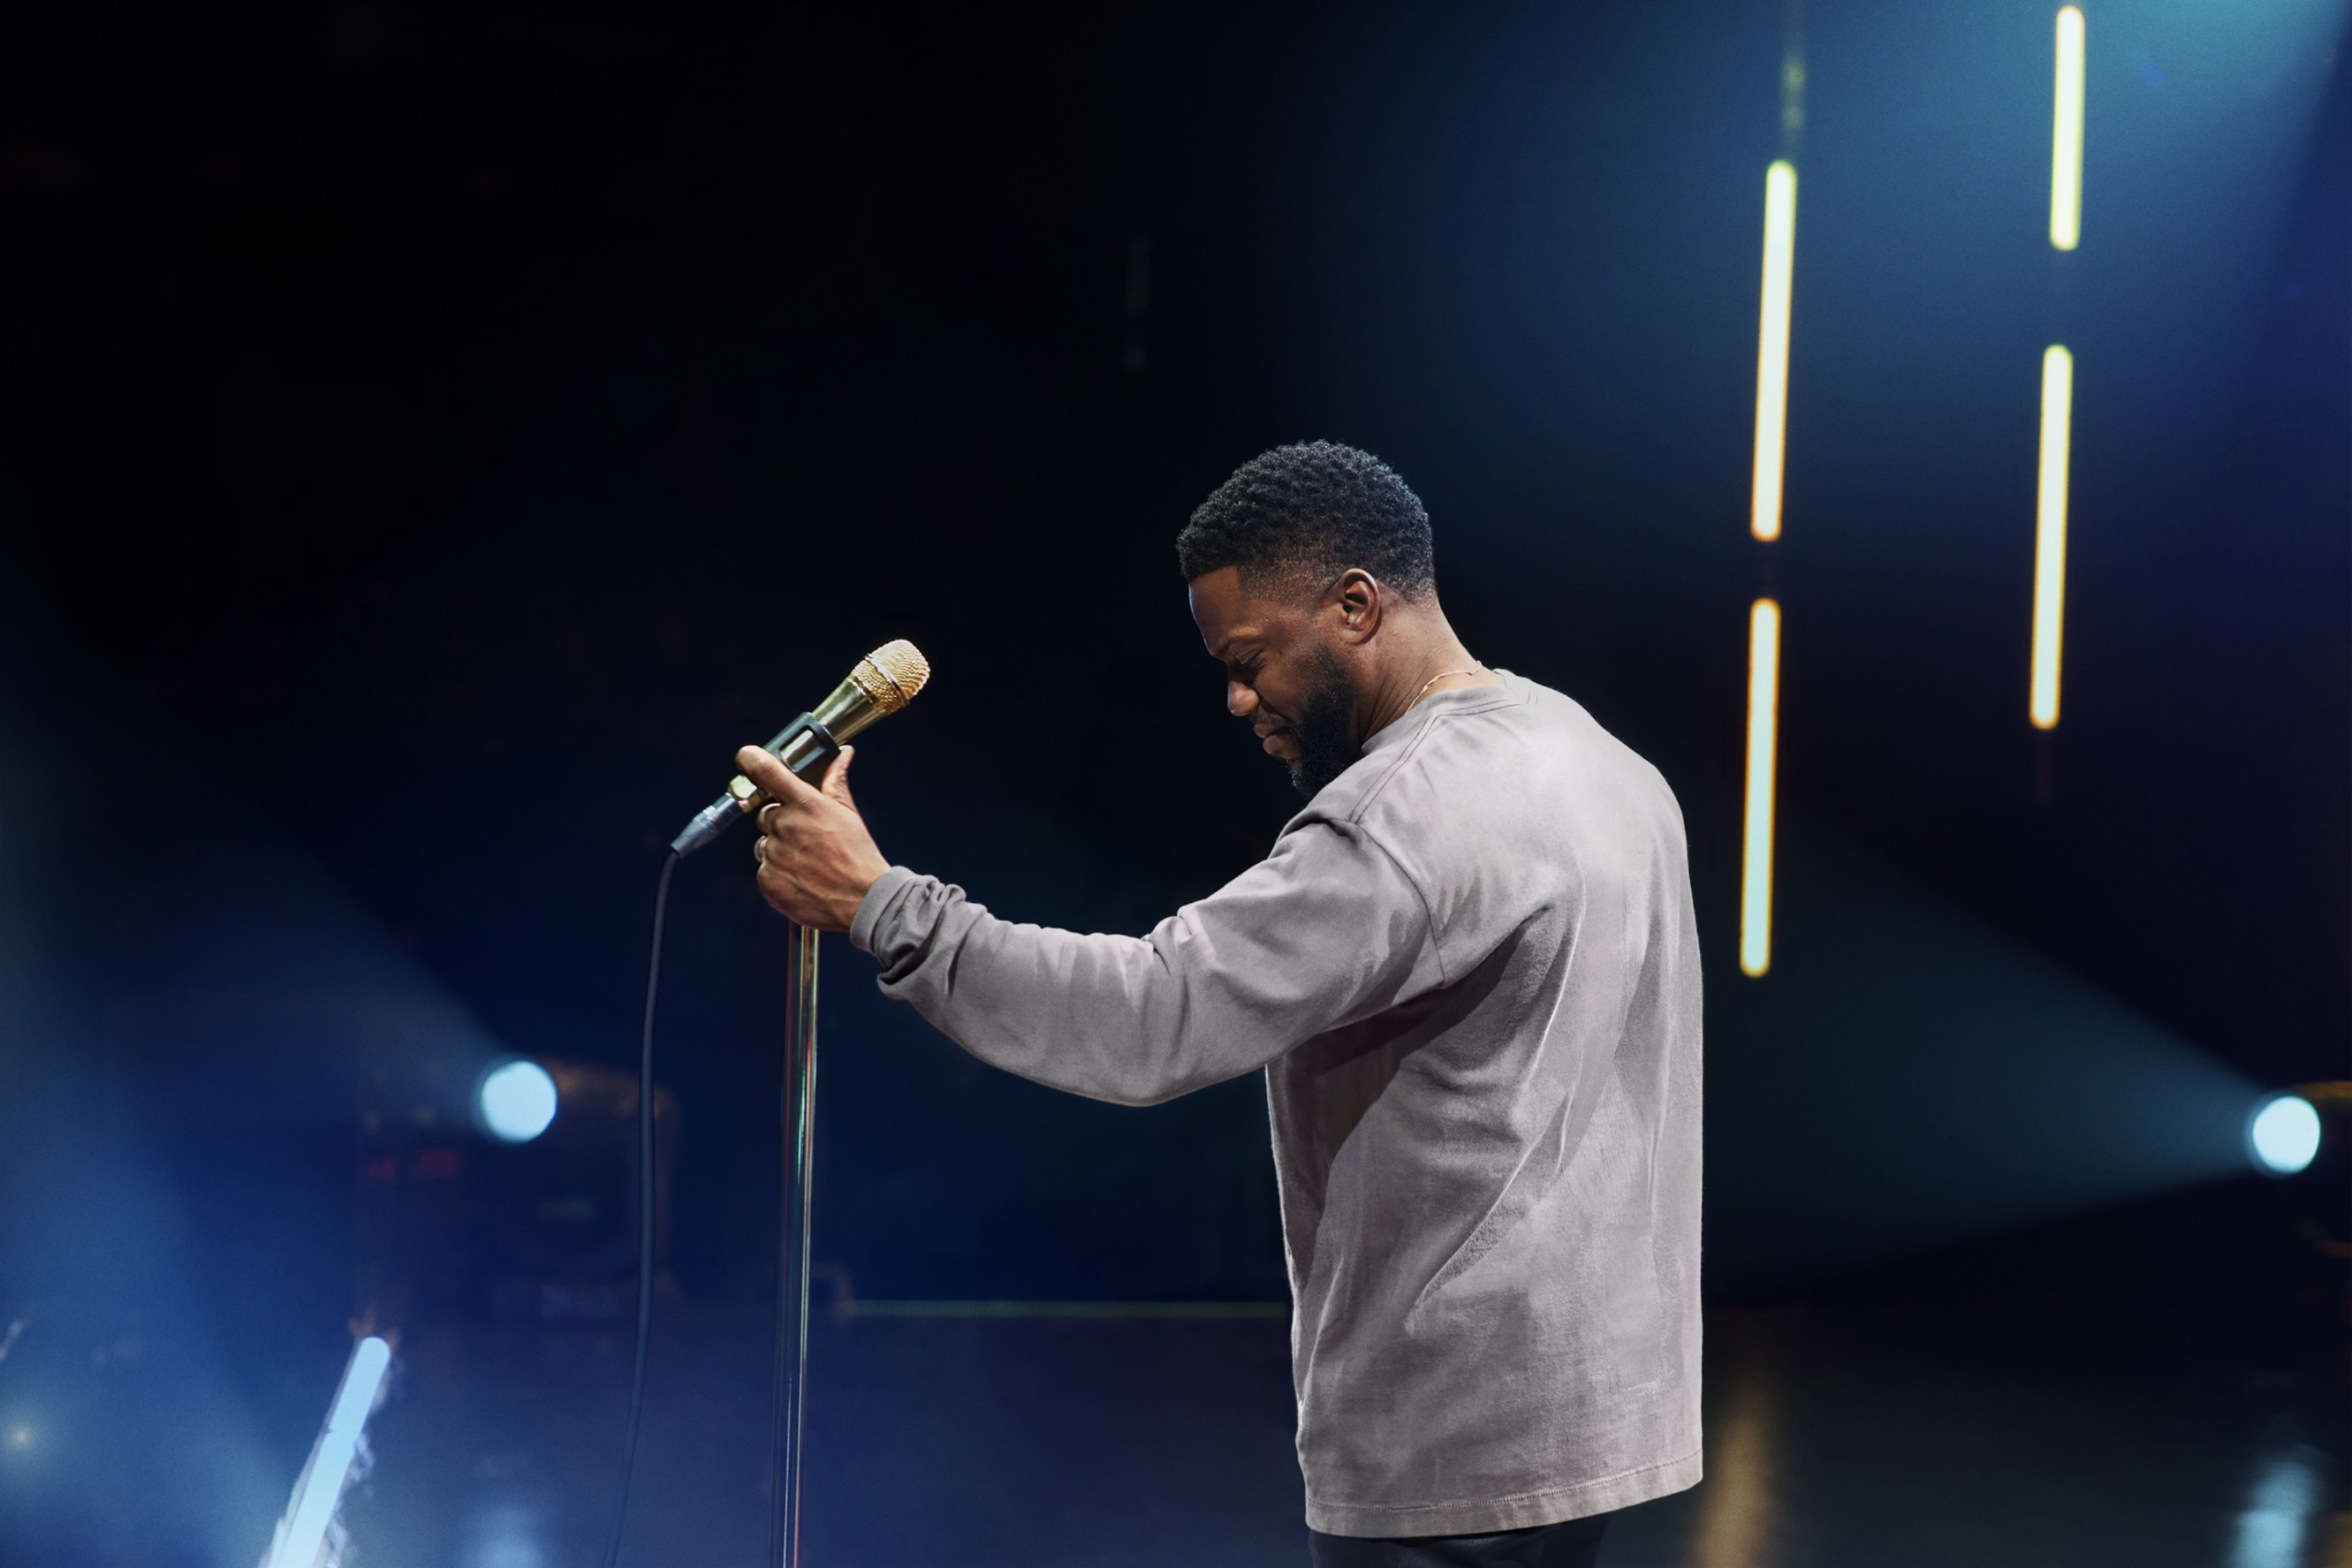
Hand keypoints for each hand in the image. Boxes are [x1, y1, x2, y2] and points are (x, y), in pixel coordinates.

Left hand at [739, 743, 890, 932]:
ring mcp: (774, 854)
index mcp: (805, 803)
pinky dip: (778, 873)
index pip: (765, 770)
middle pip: (765, 815)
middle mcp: (785, 825)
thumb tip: (843, 754)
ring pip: (764, 845)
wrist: (862, 899)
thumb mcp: (848, 812)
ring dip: (778, 850)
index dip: (750, 759)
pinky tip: (801, 877)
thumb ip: (835, 780)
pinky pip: (764, 870)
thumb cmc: (857, 855)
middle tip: (805, 837)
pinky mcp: (768, 880)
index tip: (746, 759)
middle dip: (780, 822)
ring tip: (806, 861)